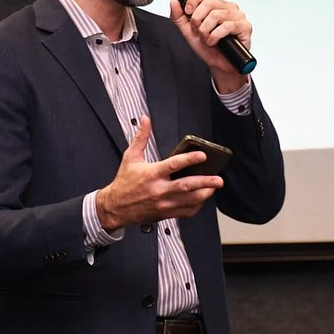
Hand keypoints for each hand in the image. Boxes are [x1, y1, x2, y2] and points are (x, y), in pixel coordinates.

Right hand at [95, 116, 223, 230]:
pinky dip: (196, 206)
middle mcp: (159, 190)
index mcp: (151, 174)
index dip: (189, 159)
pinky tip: (201, 198)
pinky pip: (185, 212)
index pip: (173, 165)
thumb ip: (141, 137)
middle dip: (204, 182)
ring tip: (214, 187)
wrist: (114, 208)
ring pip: (188, 201)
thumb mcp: (130, 157)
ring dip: (204, 195)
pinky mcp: (165, 214)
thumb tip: (145, 120)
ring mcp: (163, 204)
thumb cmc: (124, 182)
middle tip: (218, 179)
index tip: (202, 156)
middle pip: (186, 186)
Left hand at [169, 0, 250, 93]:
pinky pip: (227, 26)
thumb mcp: (188, 32)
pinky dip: (216, 36)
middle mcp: (228, 7)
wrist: (219, 65)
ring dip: (206, 30)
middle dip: (198, 20)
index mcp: (215, 4)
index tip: (188, 12)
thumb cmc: (207, 47)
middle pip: (208, 3)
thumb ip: (179, 17)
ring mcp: (238, 16)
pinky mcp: (245, 26)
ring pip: (216, 15)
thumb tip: (174, 2)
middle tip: (198, 31)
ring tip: (207, 39)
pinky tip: (214, 42)